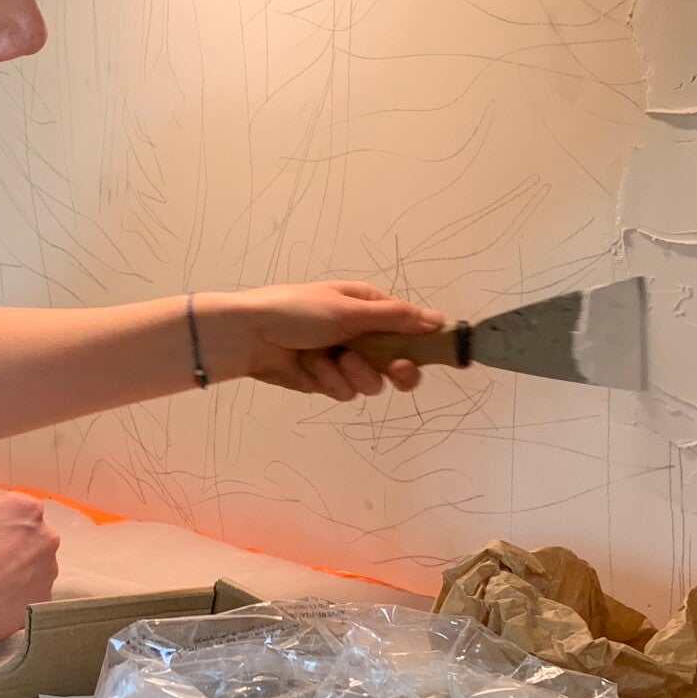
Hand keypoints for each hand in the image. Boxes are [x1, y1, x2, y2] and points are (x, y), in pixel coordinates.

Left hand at [211, 282, 445, 401]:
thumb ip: (395, 318)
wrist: (248, 336)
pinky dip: (329, 380)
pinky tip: (309, 366)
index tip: (449, 357)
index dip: (428, 342)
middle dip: (397, 368)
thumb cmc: (296, 311)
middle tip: (397, 369)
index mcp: (369, 307)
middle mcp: (362, 334)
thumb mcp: (348, 310)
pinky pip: (345, 390)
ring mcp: (344, 359)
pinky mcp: (327, 381)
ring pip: (373, 382)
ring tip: (329, 357)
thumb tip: (438, 319)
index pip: (411, 326)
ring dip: (352, 372)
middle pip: (400, 362)